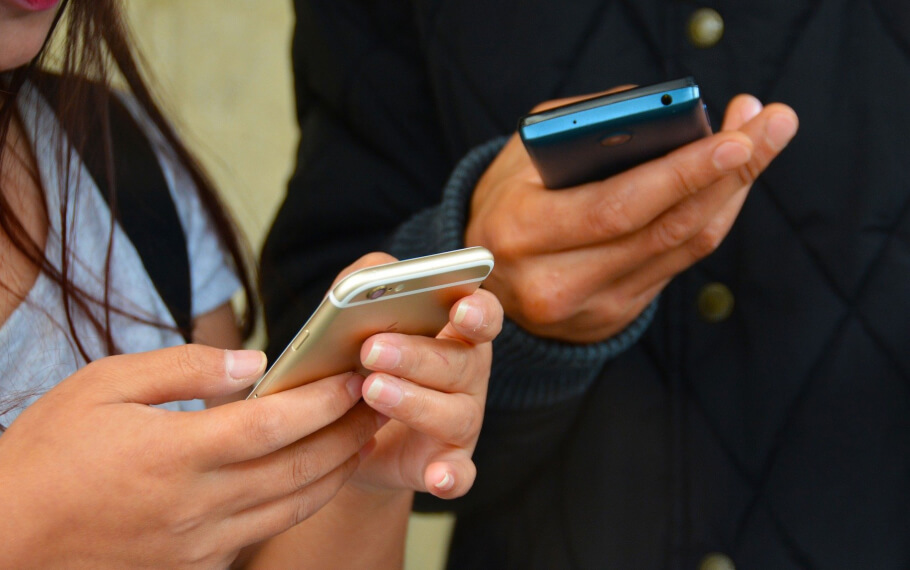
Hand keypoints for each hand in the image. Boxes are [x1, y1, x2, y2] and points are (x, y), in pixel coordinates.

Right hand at [0, 345, 384, 568]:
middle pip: (298, 468)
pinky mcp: (193, 566)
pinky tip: (312, 478)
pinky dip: (298, 503)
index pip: (273, 424)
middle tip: (378, 403)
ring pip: (291, 507)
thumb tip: (253, 363)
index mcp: (175, 453)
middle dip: (347, 434)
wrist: (6, 538)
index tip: (353, 377)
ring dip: (335, 472)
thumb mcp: (103, 384)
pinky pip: (262, 533)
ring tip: (361, 439)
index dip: (322, 401)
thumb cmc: (48, 452)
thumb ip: (184, 369)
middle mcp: (196, 505)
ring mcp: (198, 544)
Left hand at [333, 253, 502, 499]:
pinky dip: (452, 477)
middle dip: (417, 355)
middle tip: (372, 349)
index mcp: (456, 333)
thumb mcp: (357, 317)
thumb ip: (366, 282)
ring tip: (372, 390)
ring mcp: (462, 422)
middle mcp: (468, 376)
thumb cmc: (361, 361)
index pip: (482, 315)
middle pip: (460, 363)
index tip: (459, 308)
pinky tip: (437, 477)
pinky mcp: (447, 464)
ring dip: (415, 402)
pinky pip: (459, 474)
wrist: (346, 432)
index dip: (477, 310)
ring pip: (455, 413)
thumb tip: (377, 271)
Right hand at [465, 92, 798, 342]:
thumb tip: (664, 115)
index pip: (616, 207)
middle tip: (771, 126)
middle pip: (664, 229)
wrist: (484, 278)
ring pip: (682, 248)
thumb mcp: (524, 154)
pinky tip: (729, 184)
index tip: (732, 139)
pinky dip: (710, 220)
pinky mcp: (613, 317)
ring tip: (760, 143)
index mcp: (522, 231)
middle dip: (728, 175)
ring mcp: (588, 307)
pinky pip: (678, 264)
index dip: (680, 175)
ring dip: (731, 194)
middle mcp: (554, 280)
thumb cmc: (508, 200)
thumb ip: (584, 127)